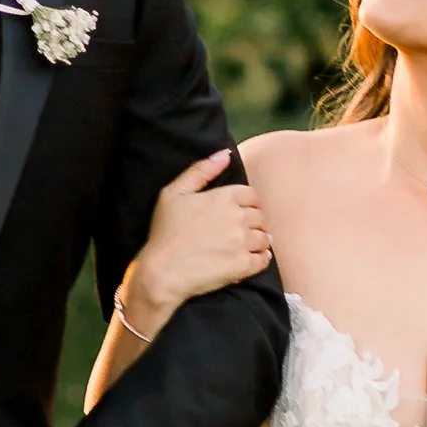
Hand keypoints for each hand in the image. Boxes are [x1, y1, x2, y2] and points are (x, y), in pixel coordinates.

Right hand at [119, 152, 272, 341]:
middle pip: (260, 217)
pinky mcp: (244, 265)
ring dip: (257, 242)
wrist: (161, 272)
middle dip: (252, 223)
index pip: (252, 195)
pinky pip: (264, 260)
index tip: (237, 214)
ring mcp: (242, 242)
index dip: (246, 204)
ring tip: (243, 247)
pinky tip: (248, 261)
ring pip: (265, 238)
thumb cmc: (164, 232)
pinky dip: (260, 260)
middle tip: (239, 233)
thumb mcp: (173, 193)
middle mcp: (238, 217)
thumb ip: (201, 170)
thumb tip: (224, 153)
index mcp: (224, 196)